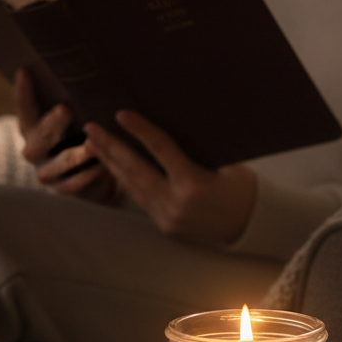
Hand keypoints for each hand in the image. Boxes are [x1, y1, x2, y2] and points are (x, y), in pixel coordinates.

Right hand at [14, 69, 117, 202]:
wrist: (101, 173)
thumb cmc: (88, 133)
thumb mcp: (82, 115)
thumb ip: (78, 99)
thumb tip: (88, 65)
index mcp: (35, 128)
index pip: (24, 108)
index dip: (23, 92)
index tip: (24, 70)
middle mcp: (36, 150)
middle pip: (38, 138)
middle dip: (52, 123)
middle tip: (66, 108)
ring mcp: (48, 172)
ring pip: (57, 165)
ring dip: (75, 154)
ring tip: (93, 145)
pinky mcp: (65, 191)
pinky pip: (73, 186)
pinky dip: (88, 177)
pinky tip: (103, 168)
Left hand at [84, 109, 256, 245]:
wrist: (251, 224)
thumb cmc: (240, 186)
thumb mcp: (222, 162)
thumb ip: (193, 148)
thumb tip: (166, 121)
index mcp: (194, 184)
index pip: (160, 150)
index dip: (139, 130)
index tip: (120, 114)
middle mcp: (177, 204)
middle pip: (135, 170)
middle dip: (110, 147)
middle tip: (91, 128)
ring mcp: (168, 218)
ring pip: (132, 186)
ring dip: (111, 163)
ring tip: (94, 144)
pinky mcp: (164, 226)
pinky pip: (140, 199)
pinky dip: (126, 181)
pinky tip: (114, 166)